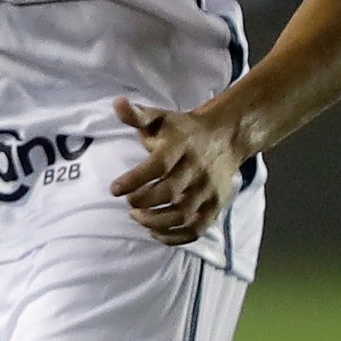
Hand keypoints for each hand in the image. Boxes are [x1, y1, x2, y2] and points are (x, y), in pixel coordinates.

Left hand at [110, 95, 246, 245]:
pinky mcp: (217, 204)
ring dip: (156, 222)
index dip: (134, 180)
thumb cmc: (182, 130)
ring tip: (138, 217)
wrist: (226, 136)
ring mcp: (209, 188)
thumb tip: (117, 103)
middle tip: (129, 205)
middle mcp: (197, 168)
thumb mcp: (160, 118)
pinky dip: (176, 237)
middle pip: (169, 193)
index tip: (114, 189)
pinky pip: (197, 228)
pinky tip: (156, 234)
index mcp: (181, 146)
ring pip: (183, 214)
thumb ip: (137, 115)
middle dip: (143, 203)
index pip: (157, 166)